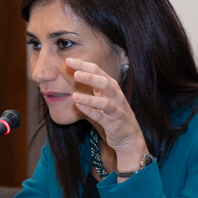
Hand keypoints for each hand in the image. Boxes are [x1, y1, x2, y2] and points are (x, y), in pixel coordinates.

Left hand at [66, 58, 148, 172]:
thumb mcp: (104, 97)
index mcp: (112, 87)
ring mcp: (116, 110)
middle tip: (75, 72)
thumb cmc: (114, 114)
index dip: (84, 65)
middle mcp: (116, 96)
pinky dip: (91, 112)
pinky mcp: (113, 123)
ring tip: (74, 95)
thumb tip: (75, 74)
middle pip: (104, 83)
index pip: (98, 71)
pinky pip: (101, 117)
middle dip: (90, 77)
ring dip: (89, 98)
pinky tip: (79, 107)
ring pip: (104, 101)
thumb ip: (93, 87)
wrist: (129, 136)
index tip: (69, 60)